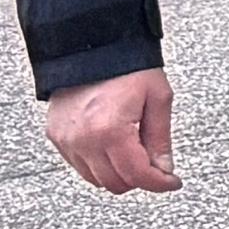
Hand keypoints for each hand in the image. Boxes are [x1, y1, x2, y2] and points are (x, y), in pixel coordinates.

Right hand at [44, 67, 177, 193]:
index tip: (172, 182)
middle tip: (155, 164)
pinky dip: (98, 164)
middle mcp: (83, 140)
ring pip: (95, 179)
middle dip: (140, 179)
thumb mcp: (158, 98)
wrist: (92, 45)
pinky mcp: (56, 136)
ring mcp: (66, 140)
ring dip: (118, 173)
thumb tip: (164, 169)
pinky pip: (79, 165)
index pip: (137, 175)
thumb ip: (161, 139)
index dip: (159, 183)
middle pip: (115, 183)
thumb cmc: (127, 66)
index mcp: (111, 130)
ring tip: (133, 150)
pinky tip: (112, 146)